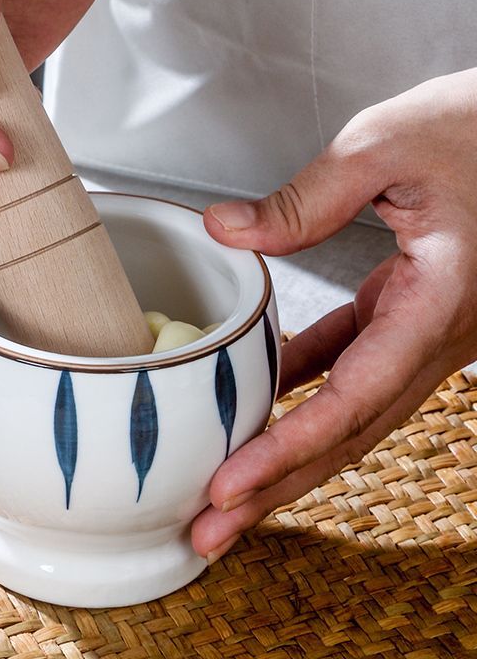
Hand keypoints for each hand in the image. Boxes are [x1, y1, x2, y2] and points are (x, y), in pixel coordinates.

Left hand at [193, 68, 476, 561]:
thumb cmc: (476, 126)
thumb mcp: (383, 147)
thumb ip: (305, 199)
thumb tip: (222, 230)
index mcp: (438, 303)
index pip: (353, 399)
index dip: (287, 449)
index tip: (228, 487)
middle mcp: (435, 335)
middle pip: (348, 434)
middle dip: (277, 487)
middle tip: (209, 534)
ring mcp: (421, 330)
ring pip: (347, 413)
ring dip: (286, 454)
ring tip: (225, 493)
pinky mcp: (406, 312)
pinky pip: (346, 365)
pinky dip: (299, 390)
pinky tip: (254, 405)